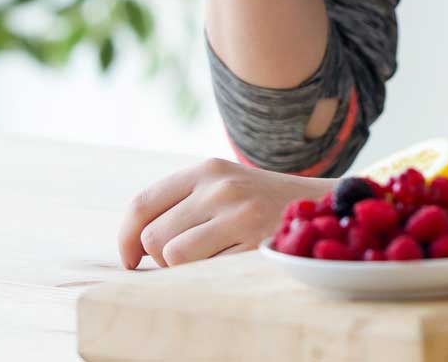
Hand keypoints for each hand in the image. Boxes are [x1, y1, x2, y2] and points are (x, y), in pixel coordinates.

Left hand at [116, 158, 332, 267]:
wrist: (322, 207)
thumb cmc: (260, 205)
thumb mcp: (222, 187)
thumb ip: (181, 204)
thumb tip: (132, 245)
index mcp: (206, 169)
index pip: (142, 203)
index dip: (125, 237)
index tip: (130, 260)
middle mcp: (220, 187)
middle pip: (153, 237)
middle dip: (160, 258)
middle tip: (185, 259)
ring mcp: (240, 214)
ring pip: (174, 257)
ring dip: (183, 269)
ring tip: (209, 260)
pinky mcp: (255, 244)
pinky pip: (206, 272)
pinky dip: (210, 276)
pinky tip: (230, 264)